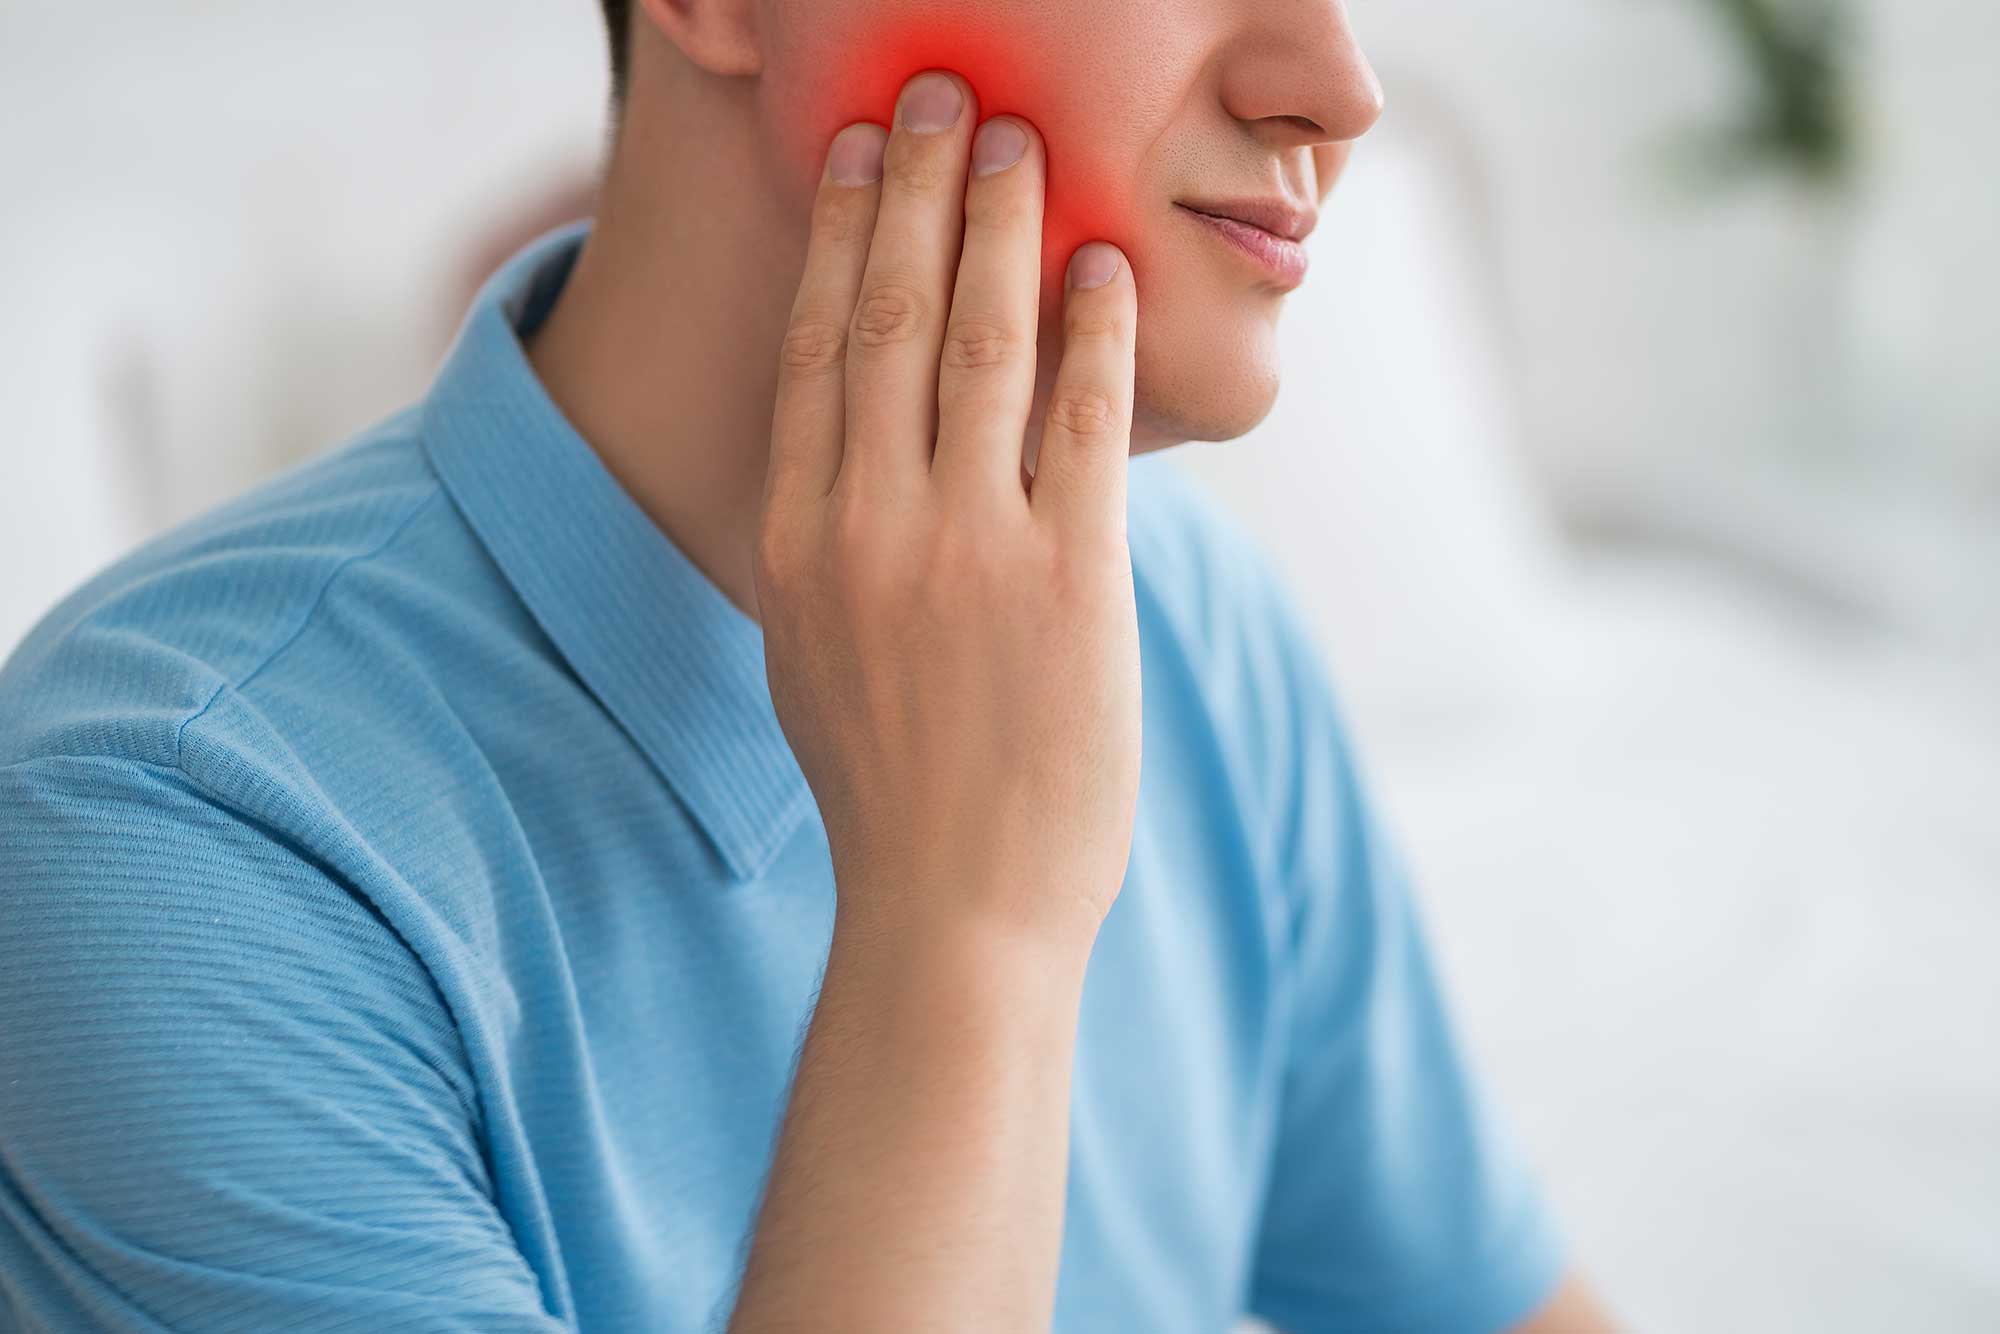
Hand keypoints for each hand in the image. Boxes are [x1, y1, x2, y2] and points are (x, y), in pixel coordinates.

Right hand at [755, 69, 1141, 952]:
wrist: (954, 907)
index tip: (858, 154)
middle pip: (891, 318)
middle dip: (918, 191)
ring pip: (981, 345)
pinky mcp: (1067, 584)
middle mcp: (868, 528)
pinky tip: (1105, 265)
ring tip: (1021, 142)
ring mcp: (966, 551)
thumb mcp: (814, 654)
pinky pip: (1081, 424)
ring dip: (1003, 228)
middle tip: (941, 94)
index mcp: (798, 542)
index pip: (815, 352)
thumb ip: (827, 542)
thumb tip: (856, 449)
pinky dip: (1094, 333)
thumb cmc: (890, 788)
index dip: (840, 237)